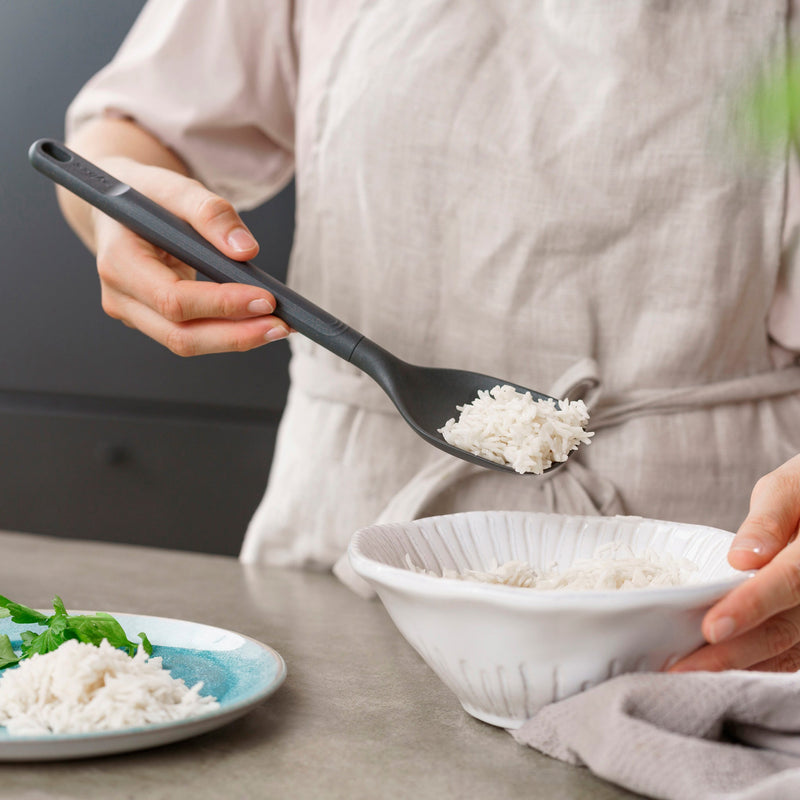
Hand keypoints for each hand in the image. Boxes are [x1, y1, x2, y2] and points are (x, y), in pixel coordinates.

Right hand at [90, 156, 289, 354]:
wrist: (120, 209)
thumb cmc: (148, 196)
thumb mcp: (176, 187)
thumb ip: (211, 213)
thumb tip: (245, 250)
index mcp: (118, 261)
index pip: (173, 298)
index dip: (222, 304)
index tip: (266, 298)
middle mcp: (120, 296)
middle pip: (181, 335)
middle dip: (236, 335)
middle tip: (280, 326)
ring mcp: (133, 314)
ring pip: (187, 343)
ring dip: (237, 339)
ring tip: (278, 327)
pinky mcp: (151, 321)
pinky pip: (192, 335)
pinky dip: (228, 332)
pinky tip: (260, 323)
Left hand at [670, 453, 799, 671]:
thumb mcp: (791, 486)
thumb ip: (769, 520)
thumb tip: (742, 557)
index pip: (788, 583)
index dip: (749, 608)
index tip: (711, 628)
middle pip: (784, 631)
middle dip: (731, 655)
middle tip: (681, 671)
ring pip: (787, 650)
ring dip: (738, 667)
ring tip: (687, 677)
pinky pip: (789, 652)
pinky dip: (754, 664)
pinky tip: (716, 671)